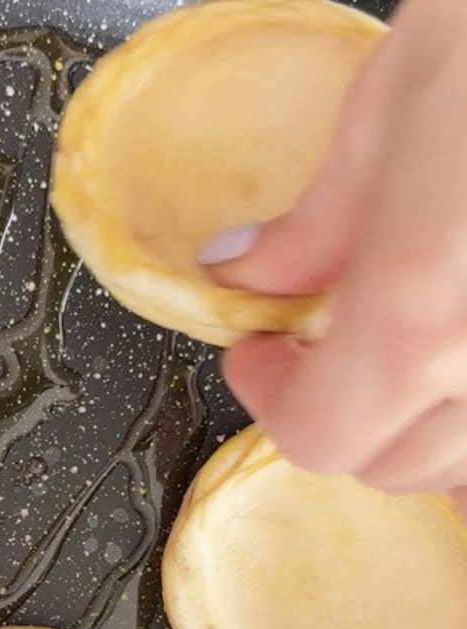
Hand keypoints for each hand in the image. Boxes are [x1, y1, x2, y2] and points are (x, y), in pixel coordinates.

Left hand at [199, 0, 466, 512]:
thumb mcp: (395, 102)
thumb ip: (314, 224)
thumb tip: (244, 270)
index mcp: (421, 313)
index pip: (318, 436)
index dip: (271, 400)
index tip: (259, 351)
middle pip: (396, 465)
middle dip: (339, 413)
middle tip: (319, 344)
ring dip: (421, 424)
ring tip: (405, 344)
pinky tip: (463, 355)